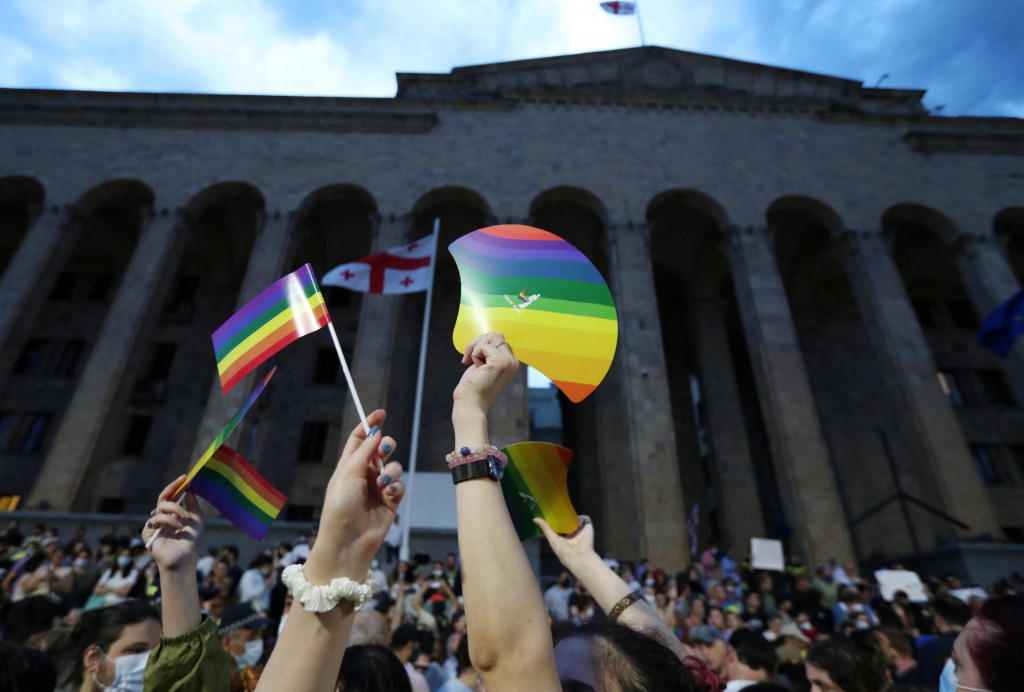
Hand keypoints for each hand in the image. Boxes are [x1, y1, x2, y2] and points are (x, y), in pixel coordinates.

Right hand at [142, 476, 202, 572]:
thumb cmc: (192, 542)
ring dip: (175, 509)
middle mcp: (163, 518)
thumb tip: (189, 489)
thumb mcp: (196, 520)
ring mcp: (154, 524)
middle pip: (163, 498)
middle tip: (183, 481)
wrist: (184, 559)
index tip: (186, 477)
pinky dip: (168, 520)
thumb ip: (192, 505)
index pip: (172, 497)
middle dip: (173, 488)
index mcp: (173, 515)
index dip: (177, 487)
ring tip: (184, 518)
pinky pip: (155, 519)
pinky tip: (176, 527)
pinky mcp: (147, 532)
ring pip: (161, 506)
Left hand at [306, 410, 403, 581]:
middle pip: (381, 449)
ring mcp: (378, 487)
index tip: (382, 413)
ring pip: (394, 466)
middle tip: (385, 449)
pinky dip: (396, 487)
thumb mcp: (348, 474)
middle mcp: (364, 474)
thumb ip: (364, 452)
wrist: (348, 541)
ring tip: (383, 484)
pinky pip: (400, 485)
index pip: (359, 438)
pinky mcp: (391, 501)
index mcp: (349, 465)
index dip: (370, 424)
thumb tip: (376, 432)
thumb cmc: (340, 507)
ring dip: (391, 471)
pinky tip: (389, 495)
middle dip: (387, 446)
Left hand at [452, 332, 518, 415]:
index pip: (499, 339)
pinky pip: (483, 346)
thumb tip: (487, 335)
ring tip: (473, 363)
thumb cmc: (472, 387)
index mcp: (511, 363)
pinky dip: (474, 354)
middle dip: (477, 343)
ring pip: (489, 337)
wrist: (470, 404)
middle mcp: (512, 362)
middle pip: (495, 335)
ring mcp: (508, 362)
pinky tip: (476, 368)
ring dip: (475, 348)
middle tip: (468, 358)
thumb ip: (488, 352)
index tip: (472, 359)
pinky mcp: (499, 362)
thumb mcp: (483, 365)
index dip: (482, 344)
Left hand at [533, 515, 596, 570]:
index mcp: (564, 538)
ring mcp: (581, 531)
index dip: (556, 521)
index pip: (560, 527)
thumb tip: (534, 519)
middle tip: (558, 509)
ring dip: (573, 517)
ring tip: (567, 515)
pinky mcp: (588, 528)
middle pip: (569, 521)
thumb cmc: (563, 551)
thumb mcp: (552, 538)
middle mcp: (573, 534)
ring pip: (577, 519)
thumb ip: (545, 528)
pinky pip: (586, 519)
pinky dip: (581, 518)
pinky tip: (576, 522)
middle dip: (564, 516)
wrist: (578, 557)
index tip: (551, 514)